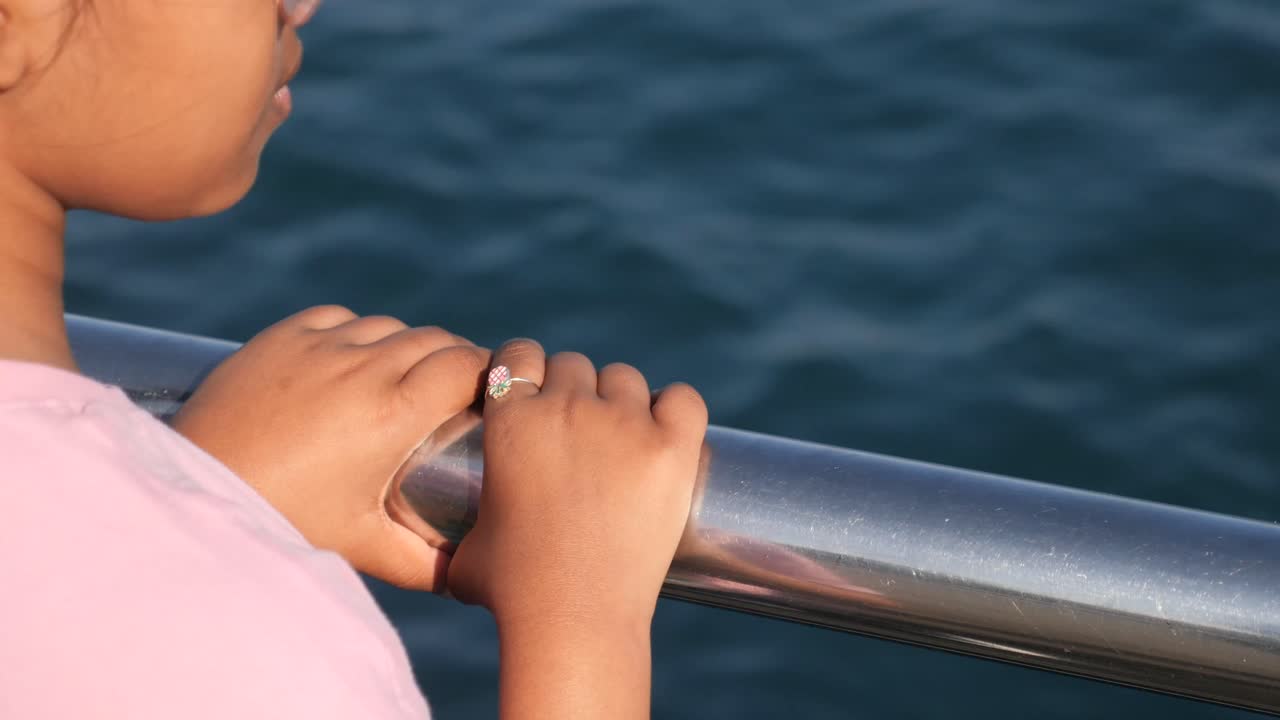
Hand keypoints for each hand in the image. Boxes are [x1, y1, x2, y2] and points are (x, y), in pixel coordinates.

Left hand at [172, 305, 489, 590]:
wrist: (197, 490)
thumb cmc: (285, 520)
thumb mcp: (363, 546)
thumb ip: (425, 563)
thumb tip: (470, 578)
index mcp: (394, 413)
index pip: (466, 365)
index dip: (488, 373)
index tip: (492, 393)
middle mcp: (363, 367)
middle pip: (436, 340)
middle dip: (456, 359)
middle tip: (458, 390)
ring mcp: (320, 345)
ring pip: (389, 326)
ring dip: (408, 345)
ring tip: (404, 376)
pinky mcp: (283, 336)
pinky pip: (341, 318)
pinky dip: (359, 334)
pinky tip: (355, 358)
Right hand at [447, 339, 707, 626]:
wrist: (574, 617)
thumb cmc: (512, 591)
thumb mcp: (466, 552)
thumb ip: (458, 531)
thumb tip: (443, 550)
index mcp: (511, 420)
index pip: (518, 353)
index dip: (527, 369)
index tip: (536, 390)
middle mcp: (567, 408)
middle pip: (574, 365)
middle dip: (574, 390)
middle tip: (580, 432)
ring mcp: (623, 424)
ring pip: (624, 378)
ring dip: (621, 400)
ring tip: (622, 437)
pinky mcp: (671, 448)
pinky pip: (682, 399)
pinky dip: (675, 410)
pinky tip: (668, 432)